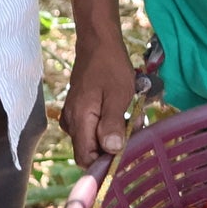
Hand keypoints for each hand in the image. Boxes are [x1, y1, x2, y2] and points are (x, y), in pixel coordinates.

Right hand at [64, 36, 139, 167]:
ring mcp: (73, 117)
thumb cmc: (110, 68)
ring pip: (92, 140)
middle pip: (90, 151)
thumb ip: (112, 124)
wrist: (98, 44)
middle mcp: (71, 123)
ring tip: (133, 120)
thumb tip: (112, 151)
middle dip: (113, 148)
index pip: (85, 158)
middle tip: (135, 132)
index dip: (105, 162)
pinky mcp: (78, 111)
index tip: (126, 155)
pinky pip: (92, 128)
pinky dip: (108, 126)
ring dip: (113, 135)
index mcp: (79, 121)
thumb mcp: (118, 96)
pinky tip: (124, 114)